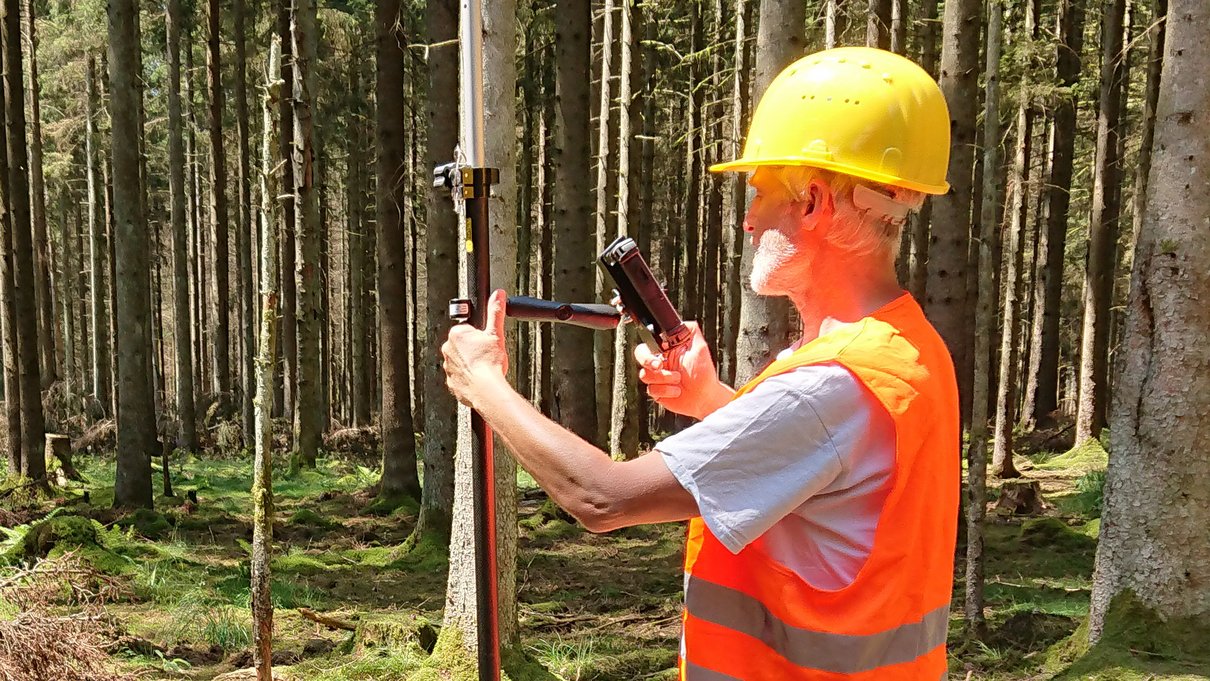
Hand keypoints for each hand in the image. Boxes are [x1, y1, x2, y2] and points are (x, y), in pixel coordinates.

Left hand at [442, 289, 509, 407]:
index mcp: (457, 334)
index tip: (486, 343)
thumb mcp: (496, 333)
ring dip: (471, 363)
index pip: (468, 329)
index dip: (480, 336)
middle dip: (474, 349)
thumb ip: (496, 312)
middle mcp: (448, 349)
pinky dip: (469, 377)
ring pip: (461, 361)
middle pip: (464, 345)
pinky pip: (460, 376)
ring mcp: (448, 366)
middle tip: (487, 355)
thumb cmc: (489, 363)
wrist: (486, 390)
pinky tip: (479, 378)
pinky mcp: (451, 382)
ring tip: (484, 367)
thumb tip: (498, 295)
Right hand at [634, 322, 732, 419]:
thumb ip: (691, 332)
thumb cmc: (704, 373)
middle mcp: (659, 362)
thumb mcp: (700, 348)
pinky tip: (677, 391)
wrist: (705, 397)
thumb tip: (682, 321)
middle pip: (640, 356)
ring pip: (645, 375)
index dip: (650, 350)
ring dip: (663, 379)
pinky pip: (651, 390)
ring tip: (679, 380)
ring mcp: (656, 377)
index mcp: (666, 350)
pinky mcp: (656, 391)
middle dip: (648, 362)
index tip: (661, 356)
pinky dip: (666, 391)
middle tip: (660, 367)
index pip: (648, 343)